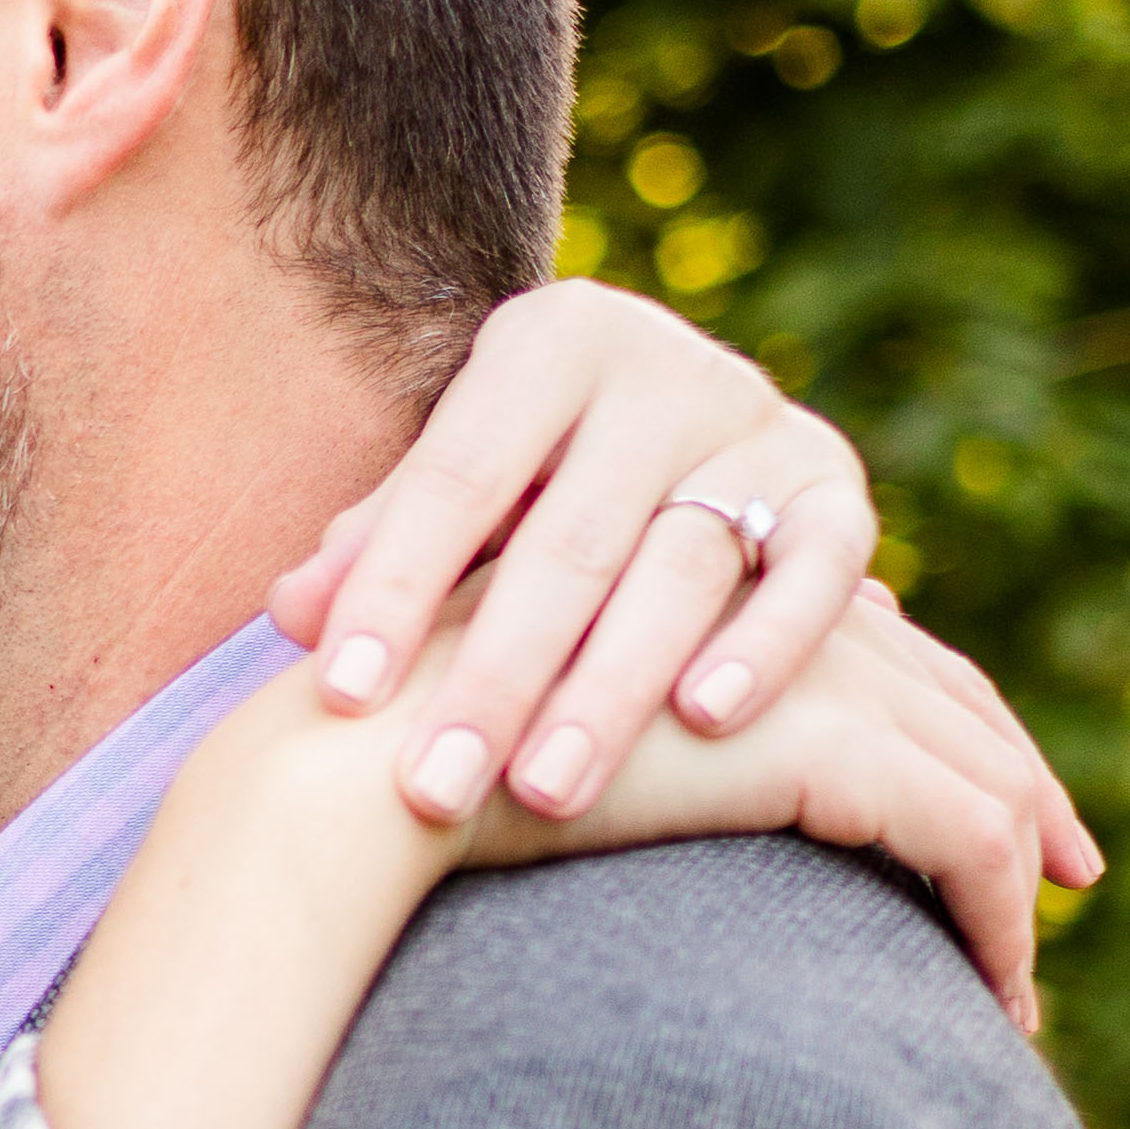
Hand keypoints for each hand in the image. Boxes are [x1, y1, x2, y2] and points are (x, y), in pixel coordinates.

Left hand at [265, 281, 933, 832]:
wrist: (680, 414)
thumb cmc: (530, 470)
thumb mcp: (455, 483)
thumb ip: (380, 542)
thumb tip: (293, 614)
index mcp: (549, 339)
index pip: (458, 474)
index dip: (394, 585)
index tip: (341, 695)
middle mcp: (663, 365)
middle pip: (570, 538)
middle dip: (495, 675)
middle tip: (433, 787)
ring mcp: (759, 421)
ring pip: (684, 566)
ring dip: (612, 688)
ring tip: (546, 789)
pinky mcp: (837, 487)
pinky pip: (817, 570)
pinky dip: (766, 643)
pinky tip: (705, 721)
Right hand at [461, 580, 1081, 1029]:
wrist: (382, 763)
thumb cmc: (414, 758)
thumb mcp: (526, 729)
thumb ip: (597, 726)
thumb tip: (616, 789)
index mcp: (717, 591)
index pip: (873, 655)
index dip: (938, 721)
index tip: (986, 802)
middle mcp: (781, 612)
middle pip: (951, 704)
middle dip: (1021, 791)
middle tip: (1073, 877)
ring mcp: (811, 669)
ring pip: (979, 775)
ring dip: (1014, 886)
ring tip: (1017, 993)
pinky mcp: (826, 742)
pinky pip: (966, 836)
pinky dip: (1000, 920)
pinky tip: (1003, 1000)